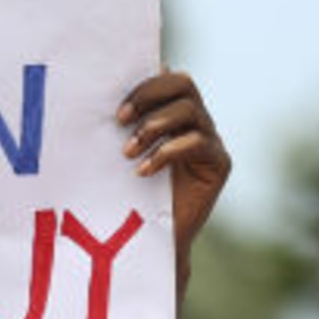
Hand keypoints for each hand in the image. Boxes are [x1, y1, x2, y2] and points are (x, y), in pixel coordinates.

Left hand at [119, 69, 229, 296]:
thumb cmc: (129, 194)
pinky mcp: (219, 163)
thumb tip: (100, 93)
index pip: (167, 77)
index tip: (116, 107)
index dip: (144, 83)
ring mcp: (211, 140)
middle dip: (149, 96)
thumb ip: (121, 125)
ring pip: (189, 110)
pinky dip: (166, 152)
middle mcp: (196, 121)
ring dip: (154, 126)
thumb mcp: (120, 155)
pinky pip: (197, 143)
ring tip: (127, 151)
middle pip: (184, 83)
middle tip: (121, 120)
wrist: (152, 240)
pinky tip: (143, 171)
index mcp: (173, 111)